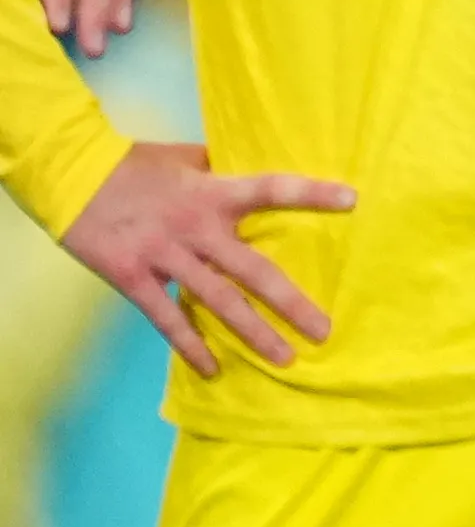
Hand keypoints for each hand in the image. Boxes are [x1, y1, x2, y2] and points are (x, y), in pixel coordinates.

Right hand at [59, 142, 354, 376]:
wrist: (70, 175)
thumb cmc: (133, 164)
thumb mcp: (185, 157)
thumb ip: (221, 170)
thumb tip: (250, 171)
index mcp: (213, 191)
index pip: (272, 189)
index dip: (311, 194)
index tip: (352, 201)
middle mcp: (196, 227)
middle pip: (253, 270)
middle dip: (290, 303)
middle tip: (323, 331)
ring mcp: (165, 256)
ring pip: (217, 301)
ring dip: (252, 332)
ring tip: (284, 357)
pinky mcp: (133, 277)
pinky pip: (167, 317)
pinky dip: (190, 345)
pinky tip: (212, 369)